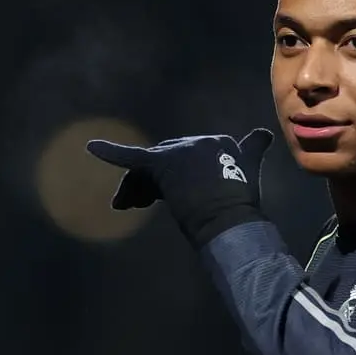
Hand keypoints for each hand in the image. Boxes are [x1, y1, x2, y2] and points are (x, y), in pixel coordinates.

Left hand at [86, 129, 273, 246]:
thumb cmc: (241, 206)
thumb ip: (252, 150)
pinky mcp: (161, 164)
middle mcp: (198, 142)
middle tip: (138, 205)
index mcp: (218, 142)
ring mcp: (180, 151)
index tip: (172, 198)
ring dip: (136, 188)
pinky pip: (131, 158)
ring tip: (126, 206)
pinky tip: (91, 147)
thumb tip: (264, 133)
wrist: (232, 221)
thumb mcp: (248, 173)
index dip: (176, 181)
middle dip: (150, 185)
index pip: (186, 161)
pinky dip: (110, 152)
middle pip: (164, 164)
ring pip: (148, 170)